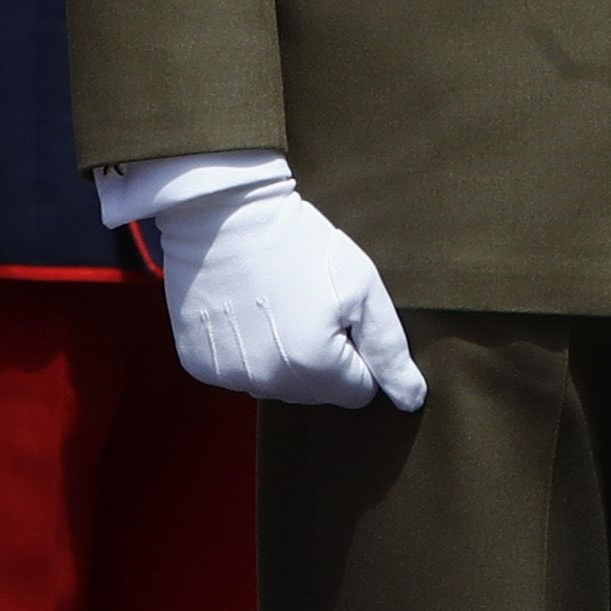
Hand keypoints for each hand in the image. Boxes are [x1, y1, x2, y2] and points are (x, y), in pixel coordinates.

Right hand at [155, 169, 427, 410]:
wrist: (225, 211)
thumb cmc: (301, 243)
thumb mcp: (362, 285)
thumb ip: (389, 349)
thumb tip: (412, 399)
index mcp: (314, 366)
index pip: (359, 391)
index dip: (357, 352)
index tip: (341, 314)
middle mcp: (268, 381)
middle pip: (317, 393)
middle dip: (322, 358)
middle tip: (308, 303)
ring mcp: (229, 376)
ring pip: (277, 385)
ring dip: (282, 357)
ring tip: (275, 303)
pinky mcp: (198, 364)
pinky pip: (238, 373)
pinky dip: (245, 349)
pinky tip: (243, 310)